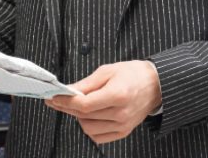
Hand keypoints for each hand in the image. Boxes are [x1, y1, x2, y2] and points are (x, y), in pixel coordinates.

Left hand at [45, 61, 161, 144]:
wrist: (155, 85)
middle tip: (59, 99)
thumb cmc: (132, 74)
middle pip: (83, 116)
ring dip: (78, 117)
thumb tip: (67, 90)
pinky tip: (89, 116)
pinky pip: (97, 137)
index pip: (83, 104)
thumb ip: (86, 83)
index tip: (53, 97)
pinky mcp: (123, 132)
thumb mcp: (107, 71)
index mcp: (117, 95)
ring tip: (80, 105)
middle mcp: (121, 113)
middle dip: (67, 107)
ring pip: (88, 128)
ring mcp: (123, 125)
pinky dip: (89, 127)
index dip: (65, 102)